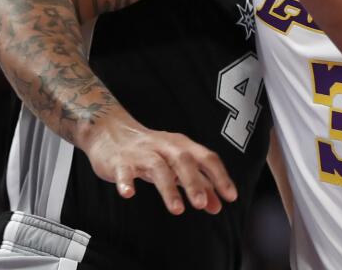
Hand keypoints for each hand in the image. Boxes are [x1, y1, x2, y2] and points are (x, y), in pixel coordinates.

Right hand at [79, 113, 237, 214]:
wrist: (110, 132)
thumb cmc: (150, 151)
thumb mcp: (176, 165)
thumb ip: (199, 183)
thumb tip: (218, 206)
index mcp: (181, 145)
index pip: (206, 157)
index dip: (220, 176)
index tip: (231, 196)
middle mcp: (164, 146)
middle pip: (183, 160)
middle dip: (194, 182)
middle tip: (202, 205)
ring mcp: (142, 153)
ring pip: (158, 168)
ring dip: (168, 189)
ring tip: (177, 209)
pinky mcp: (120, 161)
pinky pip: (124, 171)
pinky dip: (126, 182)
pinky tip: (128, 194)